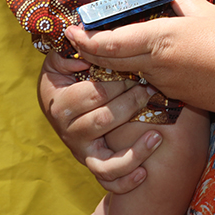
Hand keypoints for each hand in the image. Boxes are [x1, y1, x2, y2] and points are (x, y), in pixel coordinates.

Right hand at [37, 51, 160, 193]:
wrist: (72, 111)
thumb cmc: (75, 77)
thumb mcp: (63, 60)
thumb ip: (69, 49)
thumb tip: (78, 37)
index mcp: (57, 98)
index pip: (90, 92)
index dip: (116, 82)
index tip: (136, 70)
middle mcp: (66, 128)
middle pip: (102, 120)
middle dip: (131, 104)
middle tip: (151, 91)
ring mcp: (80, 148)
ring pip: (106, 157)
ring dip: (135, 147)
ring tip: (157, 134)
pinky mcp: (93, 164)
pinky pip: (107, 179)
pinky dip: (126, 178)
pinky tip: (145, 171)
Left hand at [66, 0, 214, 114]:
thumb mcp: (205, 12)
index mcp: (159, 40)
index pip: (109, 43)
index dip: (84, 39)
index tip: (70, 30)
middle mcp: (154, 65)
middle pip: (109, 61)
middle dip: (88, 50)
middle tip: (77, 37)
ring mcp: (162, 82)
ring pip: (126, 70)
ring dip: (111, 59)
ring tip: (104, 42)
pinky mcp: (173, 93)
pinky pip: (145, 79)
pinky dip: (134, 68)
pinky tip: (141, 57)